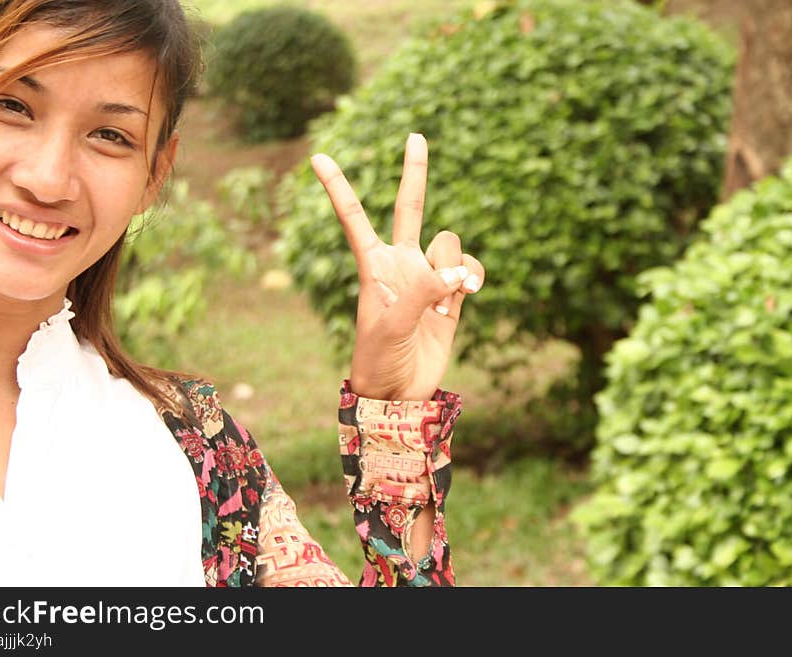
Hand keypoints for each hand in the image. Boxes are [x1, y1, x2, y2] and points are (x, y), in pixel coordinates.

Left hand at [310, 133, 484, 400]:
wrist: (400, 393)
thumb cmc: (379, 360)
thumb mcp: (390, 326)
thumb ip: (422, 292)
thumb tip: (458, 272)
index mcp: (373, 266)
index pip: (355, 218)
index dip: (338, 187)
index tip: (317, 157)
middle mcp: (401, 264)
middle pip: (410, 207)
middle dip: (414, 172)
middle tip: (416, 135)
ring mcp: (428, 278)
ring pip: (449, 244)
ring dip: (456, 264)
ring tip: (452, 297)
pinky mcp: (452, 297)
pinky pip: (469, 268)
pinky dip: (473, 275)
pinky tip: (468, 294)